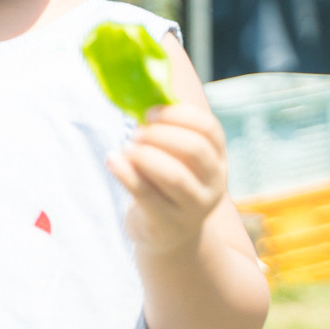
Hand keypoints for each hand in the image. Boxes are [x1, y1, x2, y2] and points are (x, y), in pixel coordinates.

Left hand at [107, 103, 228, 255]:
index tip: (151, 112)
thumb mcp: (177, 160)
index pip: (210, 130)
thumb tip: (141, 93)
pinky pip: (146, 196)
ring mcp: (193, 208)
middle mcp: (213, 183)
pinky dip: (125, 174)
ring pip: (175, 176)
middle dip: (161, 135)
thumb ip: (167, 132)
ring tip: (126, 147)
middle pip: (195, 150)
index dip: (180, 115)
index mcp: (217, 159)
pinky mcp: (167, 224)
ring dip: (146, 155)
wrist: (168, 235)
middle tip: (136, 131)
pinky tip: (112, 159)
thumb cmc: (166, 184)